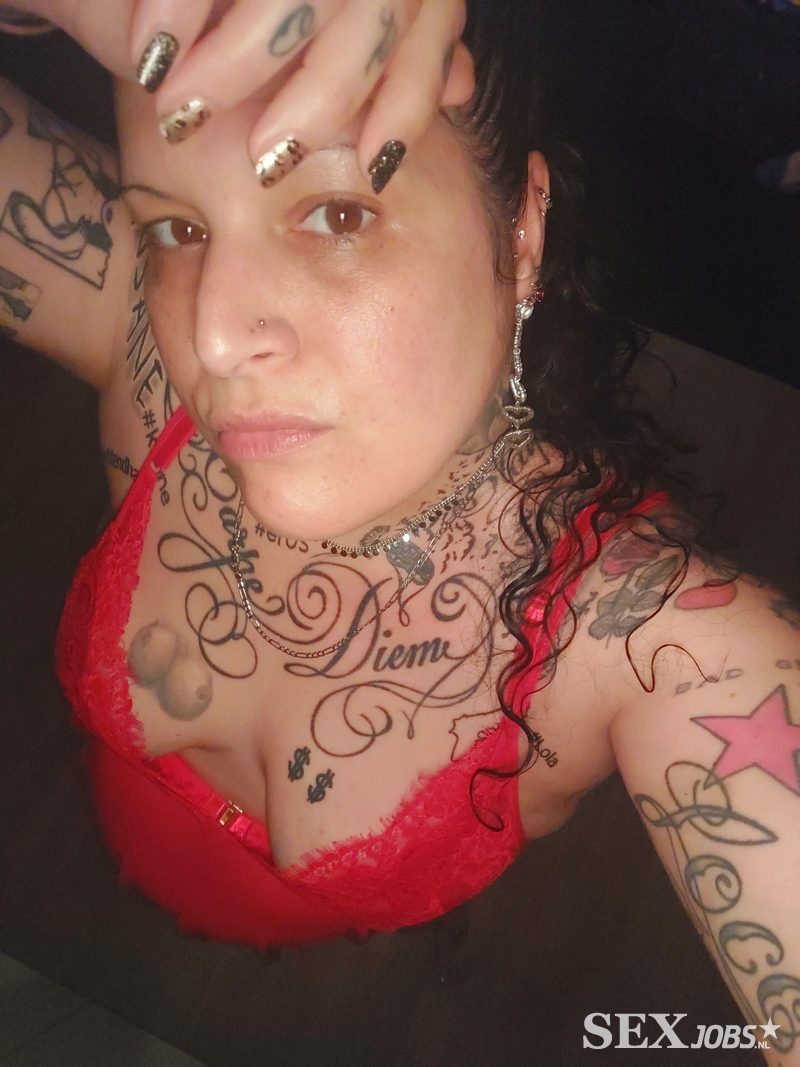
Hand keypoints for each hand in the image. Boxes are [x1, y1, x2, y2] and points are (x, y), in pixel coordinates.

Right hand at [129, 0, 474, 190]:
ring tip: (182, 112)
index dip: (408, 103)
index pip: (428, 29)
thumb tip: (464, 85)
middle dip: (319, 102)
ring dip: (234, 66)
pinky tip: (151, 60)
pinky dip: (174, 13)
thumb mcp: (330, 21)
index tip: (374, 166)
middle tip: (264, 163)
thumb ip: (397, 52)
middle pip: (372, 15)